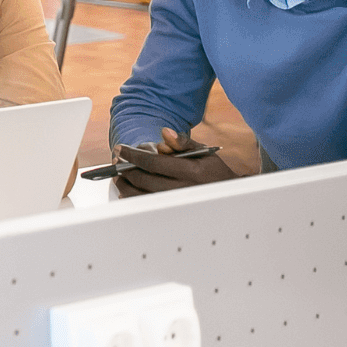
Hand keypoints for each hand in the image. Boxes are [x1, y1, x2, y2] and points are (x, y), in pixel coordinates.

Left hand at [114, 127, 236, 195]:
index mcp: (190, 171)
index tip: (120, 149)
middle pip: (145, 179)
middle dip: (126, 169)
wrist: (228, 195)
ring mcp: (178, 203)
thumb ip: (183, 142)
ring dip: (127, 185)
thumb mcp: (204, 152)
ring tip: (118, 175)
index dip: (133, 155)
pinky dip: (135, 198)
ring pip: (144, 196)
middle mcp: (183, 189)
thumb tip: (164, 133)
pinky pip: (149, 207)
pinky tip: (127, 190)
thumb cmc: (213, 171)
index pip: (154, 162)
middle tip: (117, 161)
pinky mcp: (174, 213)